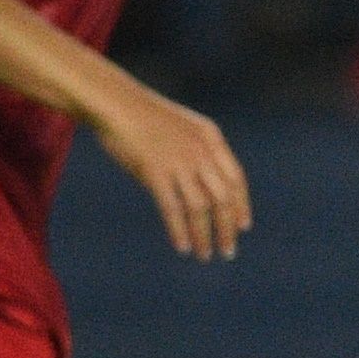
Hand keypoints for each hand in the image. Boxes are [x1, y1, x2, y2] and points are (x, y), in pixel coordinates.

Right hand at [95, 84, 251, 258]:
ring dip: (205, 235)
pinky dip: (179, 230)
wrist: (115, 102)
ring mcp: (178, 161)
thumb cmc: (144, 117)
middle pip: (223, 197)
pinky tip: (182, 246)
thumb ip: (198, 153)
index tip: (244, 227)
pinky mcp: (154, 171)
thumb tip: (203, 186)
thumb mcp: (183, 128)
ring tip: (205, 255)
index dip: (242, 205)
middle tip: (228, 251)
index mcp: (211, 138)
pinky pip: (172, 208)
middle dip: (227, 228)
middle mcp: (200, 151)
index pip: (236, 178)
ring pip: (200, 208)